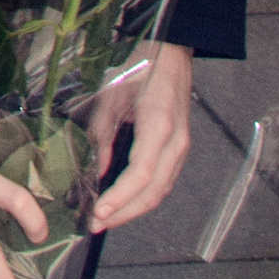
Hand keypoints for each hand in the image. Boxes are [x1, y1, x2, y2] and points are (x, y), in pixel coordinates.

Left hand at [89, 42, 191, 232]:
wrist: (170, 54)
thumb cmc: (138, 68)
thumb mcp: (111, 95)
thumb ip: (102, 134)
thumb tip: (96, 172)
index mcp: (158, 126)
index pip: (141, 175)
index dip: (120, 199)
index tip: (98, 213)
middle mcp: (176, 143)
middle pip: (153, 193)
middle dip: (124, 213)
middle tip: (95, 224)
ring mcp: (182, 148)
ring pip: (161, 191)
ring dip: (133, 209)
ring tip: (105, 218)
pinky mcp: (180, 150)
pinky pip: (163, 181)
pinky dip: (143, 196)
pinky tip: (123, 201)